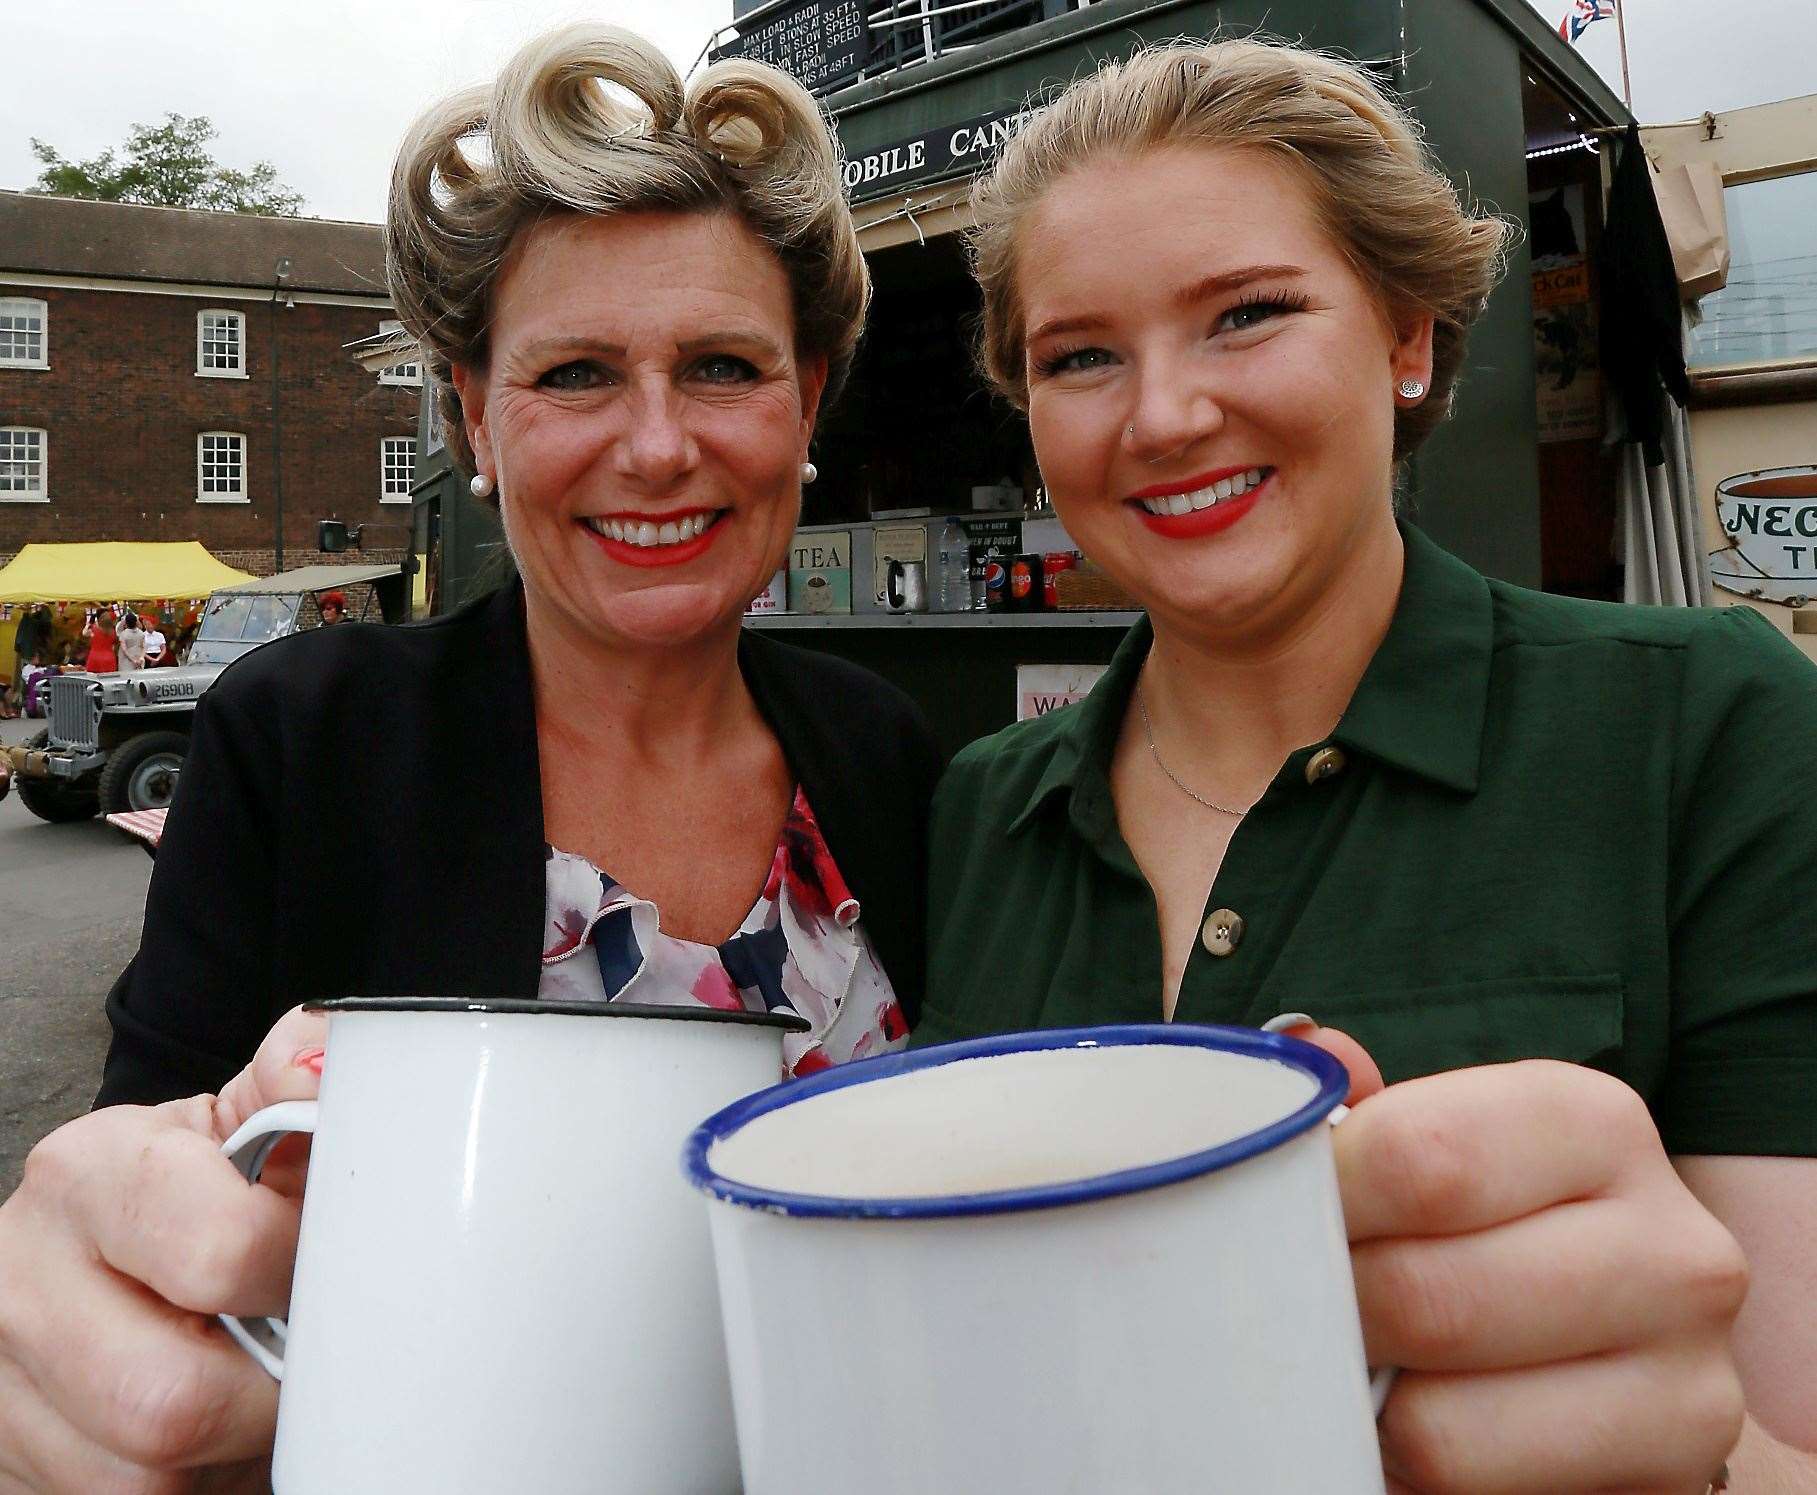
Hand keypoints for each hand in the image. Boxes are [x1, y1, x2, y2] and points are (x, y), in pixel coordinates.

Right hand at [0, 1007, 326, 1492]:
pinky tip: (201, 1434)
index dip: (298, 1275)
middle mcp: (20, 1278)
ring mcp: (1, 1385)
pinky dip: (185, 1483)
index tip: (320, 1269)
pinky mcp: (9, 1466)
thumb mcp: (236, 1122)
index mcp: (87, 1172)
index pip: (222, 1250)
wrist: (98, 1256)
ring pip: (140, 1476)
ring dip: (222, 1447)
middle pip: (170, 1400)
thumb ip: (296, 1080)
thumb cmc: (189, 1194)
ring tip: (242, 1385)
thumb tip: (327, 1064)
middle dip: (261, 1390)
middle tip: (292, 1352)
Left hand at [1296, 1027, 1746, 1493]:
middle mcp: (1673, 1245)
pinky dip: (1408, 1471)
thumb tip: (1318, 1062)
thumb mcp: (1434, 1144)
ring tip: (1355, 1366)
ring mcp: (1690, 1380)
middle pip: (1424, 1298)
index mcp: (1593, 1123)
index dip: (1312, 1200)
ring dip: (1363, 1404)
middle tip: (1291, 1310)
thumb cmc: (1486, 1227)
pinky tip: (1410, 1423)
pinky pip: (1471, 1493)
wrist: (1601, 1350)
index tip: (1268, 1219)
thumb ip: (1366, 1114)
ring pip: (1440, 1424)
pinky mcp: (1670, 1481)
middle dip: (1324, 1313)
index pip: (1417, 1158)